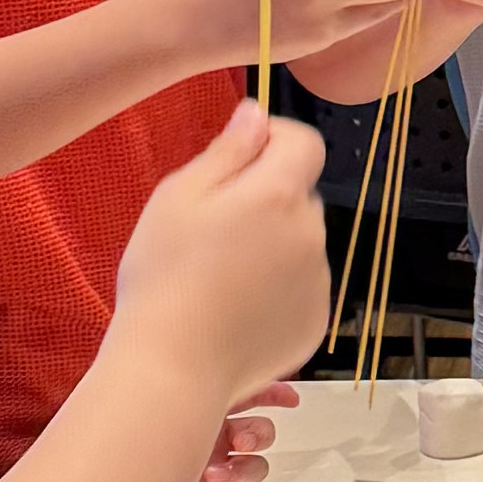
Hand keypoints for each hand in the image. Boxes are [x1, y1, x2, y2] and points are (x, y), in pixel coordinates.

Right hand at [116, 106, 331, 402]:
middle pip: (298, 194)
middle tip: (212, 229)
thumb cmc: (164, 277)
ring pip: (299, 242)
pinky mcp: (316, 321)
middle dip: (265, 198)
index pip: (304, 142)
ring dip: (272, 244)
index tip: (239, 157)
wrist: (173, 367)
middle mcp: (311, 233)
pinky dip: (277, 288)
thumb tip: (256, 114)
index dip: (274, 140)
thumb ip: (228, 150)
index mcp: (278, 194)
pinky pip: (301, 286)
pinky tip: (236, 306)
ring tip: (220, 275)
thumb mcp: (179, 197)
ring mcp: (318, 281)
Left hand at [170, 390, 291, 481]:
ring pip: (256, 466)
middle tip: (239, 442)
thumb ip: (200, 392)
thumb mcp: (167, 413)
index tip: (288, 396)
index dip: (271, 393)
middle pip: (258, 432)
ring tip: (215, 474)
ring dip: (244, 469)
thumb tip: (239, 378)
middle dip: (257, 436)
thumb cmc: (125, 453)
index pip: (243, 395)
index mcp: (198, 409)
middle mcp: (209, 440)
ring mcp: (214, 472)